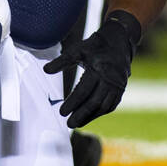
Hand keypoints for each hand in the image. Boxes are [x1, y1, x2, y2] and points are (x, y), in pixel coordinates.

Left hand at [44, 12, 139, 128]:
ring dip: (90, 117)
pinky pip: (111, 105)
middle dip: (81, 114)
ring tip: (77, 123)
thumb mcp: (77, 50)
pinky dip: (100, 113)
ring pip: (104, 106)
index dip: (72, 103)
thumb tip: (45, 70)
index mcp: (99, 69)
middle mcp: (111, 79)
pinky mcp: (121, 89)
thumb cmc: (94, 46)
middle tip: (69, 124)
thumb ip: (62, 61)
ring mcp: (118, 86)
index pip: (83, 90)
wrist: (119, 41)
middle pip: (94, 102)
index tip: (61, 112)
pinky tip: (89, 118)